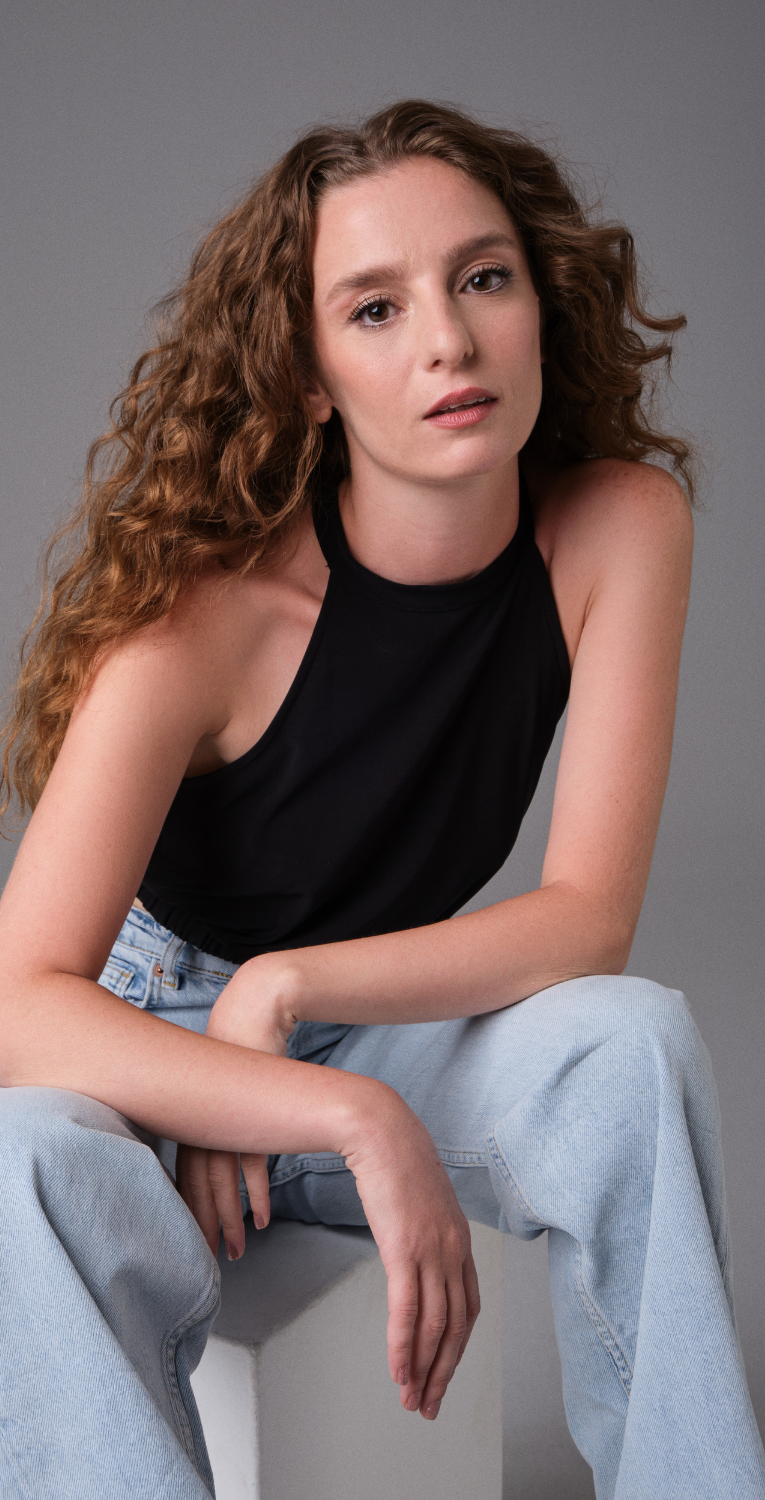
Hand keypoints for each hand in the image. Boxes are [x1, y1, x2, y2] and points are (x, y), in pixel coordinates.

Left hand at [176, 956, 296, 1257]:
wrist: (253, 1013)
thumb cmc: (239, 1055)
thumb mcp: (219, 1092)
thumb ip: (212, 1125)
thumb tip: (214, 1160)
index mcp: (188, 1122)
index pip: (180, 1182)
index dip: (186, 1217)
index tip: (191, 1249)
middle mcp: (202, 1127)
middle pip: (194, 1191)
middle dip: (200, 1230)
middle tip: (204, 1265)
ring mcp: (226, 1123)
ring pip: (218, 1185)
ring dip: (225, 1222)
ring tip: (232, 1252)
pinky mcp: (252, 1117)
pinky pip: (248, 1166)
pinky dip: (252, 1197)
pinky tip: (257, 1221)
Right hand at [342, 1094, 480, 1419]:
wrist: (380, 1129)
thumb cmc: (394, 1160)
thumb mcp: (419, 1201)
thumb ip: (423, 1229)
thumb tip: (412, 1250)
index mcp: (460, 1240)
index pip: (469, 1309)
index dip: (457, 1349)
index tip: (442, 1375)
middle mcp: (454, 1250)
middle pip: (457, 1327)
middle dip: (443, 1372)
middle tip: (428, 1406)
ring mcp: (432, 1251)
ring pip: (435, 1328)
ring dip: (422, 1370)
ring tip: (411, 1400)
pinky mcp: (404, 1249)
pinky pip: (407, 1312)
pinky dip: (403, 1348)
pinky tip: (396, 1371)